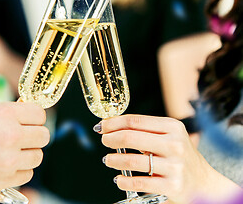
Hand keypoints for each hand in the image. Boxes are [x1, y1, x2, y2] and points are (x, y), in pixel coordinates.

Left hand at [97, 115, 240, 203]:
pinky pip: (139, 182)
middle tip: (104, 140)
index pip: (134, 121)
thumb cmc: (179, 155)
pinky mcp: (171, 185)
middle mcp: (174, 144)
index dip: (113, 123)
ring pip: (132, 161)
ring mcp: (173, 166)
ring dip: (113, 160)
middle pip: (130, 137)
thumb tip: (112, 126)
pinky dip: (124, 181)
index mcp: (172, 127)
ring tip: (108, 160)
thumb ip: (145, 130)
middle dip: (110, 138)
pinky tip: (118, 179)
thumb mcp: (169, 136)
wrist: (203, 182)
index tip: (102, 126)